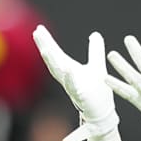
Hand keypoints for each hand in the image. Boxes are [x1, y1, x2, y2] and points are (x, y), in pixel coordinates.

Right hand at [32, 25, 117, 140]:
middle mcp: (67, 77)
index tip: (39, 29)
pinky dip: (70, 79)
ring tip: (46, 49)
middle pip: (53, 60)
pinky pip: (74, 87)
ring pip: (59, 73)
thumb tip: (94, 34)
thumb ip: (95, 49)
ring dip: (52, 62)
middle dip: (45, 47)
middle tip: (37, 33)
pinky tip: (68, 69)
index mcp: (69, 68)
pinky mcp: (81, 97)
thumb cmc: (97, 90)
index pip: (55, 52)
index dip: (47, 41)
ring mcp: (72, 87)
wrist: (103, 112)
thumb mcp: (97, 64)